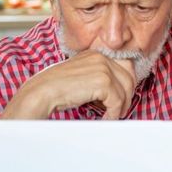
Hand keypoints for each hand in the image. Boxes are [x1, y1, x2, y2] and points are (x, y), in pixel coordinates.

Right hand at [4, 51, 136, 118]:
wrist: (42, 92)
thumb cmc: (58, 88)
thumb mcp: (82, 76)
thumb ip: (99, 77)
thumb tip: (119, 90)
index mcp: (96, 53)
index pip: (125, 65)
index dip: (126, 83)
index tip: (121, 98)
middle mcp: (101, 57)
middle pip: (129, 77)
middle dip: (127, 96)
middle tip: (118, 110)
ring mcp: (103, 68)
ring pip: (126, 91)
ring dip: (121, 107)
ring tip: (111, 116)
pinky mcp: (103, 81)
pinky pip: (118, 101)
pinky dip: (114, 113)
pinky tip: (105, 118)